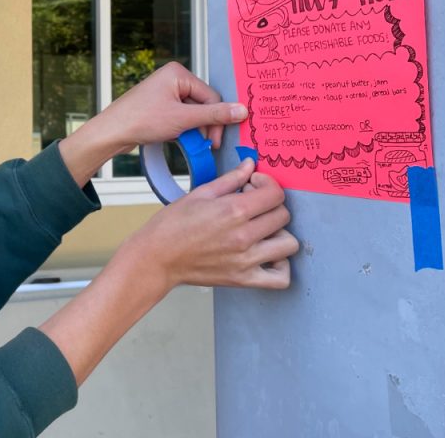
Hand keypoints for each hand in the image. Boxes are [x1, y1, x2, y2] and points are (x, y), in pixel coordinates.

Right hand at [38, 161, 297, 386]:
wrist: (156, 257)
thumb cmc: (172, 225)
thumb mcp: (199, 193)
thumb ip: (230, 179)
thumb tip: (250, 165)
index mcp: (233, 210)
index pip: (275, 193)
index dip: (266, 184)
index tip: (253, 186)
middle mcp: (244, 235)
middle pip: (283, 215)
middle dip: (271, 206)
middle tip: (252, 206)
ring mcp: (246, 259)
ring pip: (289, 243)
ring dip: (279, 233)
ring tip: (262, 230)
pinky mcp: (243, 279)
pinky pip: (281, 278)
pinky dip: (281, 267)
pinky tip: (268, 256)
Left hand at [58, 63, 247, 184]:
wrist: (112, 132)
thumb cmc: (141, 120)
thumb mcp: (183, 119)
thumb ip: (214, 115)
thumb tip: (242, 110)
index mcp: (178, 73)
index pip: (210, 95)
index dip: (217, 119)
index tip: (215, 141)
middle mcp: (172, 78)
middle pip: (202, 103)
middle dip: (206, 125)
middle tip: (207, 145)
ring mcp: (164, 92)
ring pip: (192, 112)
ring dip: (196, 129)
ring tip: (195, 145)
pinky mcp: (159, 105)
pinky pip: (181, 115)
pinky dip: (184, 128)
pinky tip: (182, 140)